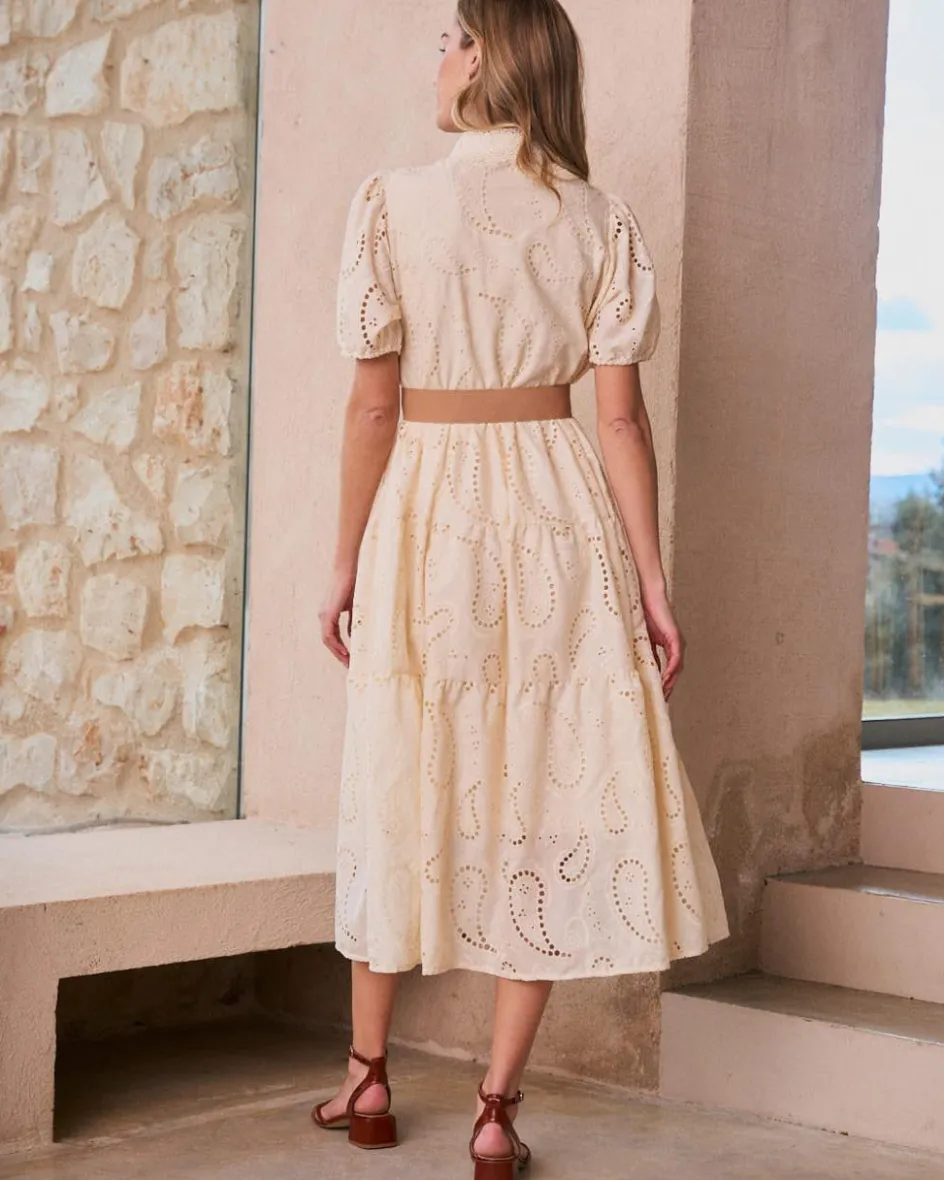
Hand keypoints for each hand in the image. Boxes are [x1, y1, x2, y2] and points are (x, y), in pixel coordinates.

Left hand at [319, 566, 355, 666]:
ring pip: (328, 640)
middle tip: (350, 666)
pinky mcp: (328, 613)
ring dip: (338, 653)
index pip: (333, 636)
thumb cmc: (355, 582)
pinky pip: (329, 635)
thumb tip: (353, 635)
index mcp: (330, 613)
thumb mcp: (355, 606)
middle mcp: (324, 615)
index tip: (351, 659)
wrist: (350, 567)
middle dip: (340, 655)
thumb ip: (353, 621)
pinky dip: (337, 645)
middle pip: (329, 641)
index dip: (341, 649)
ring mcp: (324, 615)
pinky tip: (346, 652)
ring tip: (349, 663)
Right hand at [640, 584, 684, 699]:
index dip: (663, 686)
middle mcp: (676, 647)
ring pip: (676, 669)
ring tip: (662, 697)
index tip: (657, 700)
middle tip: (660, 705)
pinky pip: (675, 659)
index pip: (668, 671)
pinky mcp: (675, 638)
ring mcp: (678, 643)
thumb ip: (645, 654)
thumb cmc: (643, 613)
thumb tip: (641, 671)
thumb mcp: (642, 640)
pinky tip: (665, 681)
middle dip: (668, 689)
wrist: (648, 596)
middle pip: (675, 674)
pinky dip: (671, 671)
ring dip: (670, 684)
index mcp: (669, 647)